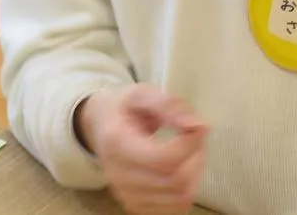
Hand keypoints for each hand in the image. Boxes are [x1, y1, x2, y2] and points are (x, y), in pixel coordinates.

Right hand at [76, 84, 206, 214]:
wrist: (100, 126)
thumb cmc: (124, 109)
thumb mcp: (141, 93)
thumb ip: (168, 105)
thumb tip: (196, 125)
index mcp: (116, 142)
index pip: (162, 159)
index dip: (189, 145)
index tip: (197, 127)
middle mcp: (117, 174)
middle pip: (175, 179)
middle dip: (196, 156)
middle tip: (196, 136)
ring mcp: (125, 194)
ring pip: (179, 197)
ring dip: (195, 174)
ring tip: (190, 152)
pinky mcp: (134, 206)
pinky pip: (175, 209)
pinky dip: (187, 190)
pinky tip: (183, 170)